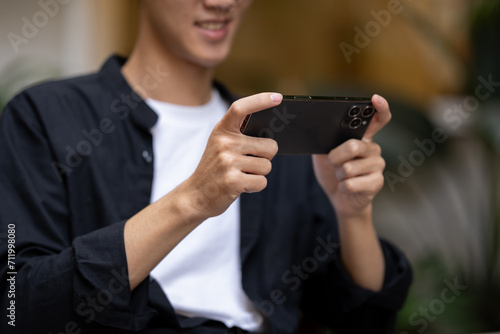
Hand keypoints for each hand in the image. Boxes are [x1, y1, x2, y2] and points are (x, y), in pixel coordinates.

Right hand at [181, 93, 281, 219]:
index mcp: (222, 131)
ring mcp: (228, 162)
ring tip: (241, 174)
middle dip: (265, 157)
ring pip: (267, 166)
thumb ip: (241, 137)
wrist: (195, 195)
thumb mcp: (221, 146)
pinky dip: (255, 186)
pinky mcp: (233, 181)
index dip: (260, 100)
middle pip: (270, 146)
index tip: (278, 98)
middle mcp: (224, 144)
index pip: (240, 108)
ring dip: (258, 173)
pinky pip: (262, 182)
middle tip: (247, 163)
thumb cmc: (215, 168)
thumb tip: (273, 137)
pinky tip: (241, 185)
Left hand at [312, 94, 390, 217]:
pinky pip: (351, 184)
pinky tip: (345, 187)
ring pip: (348, 168)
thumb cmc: (333, 173)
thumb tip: (317, 129)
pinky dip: (342, 187)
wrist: (339, 198)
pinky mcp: (377, 183)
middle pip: (353, 146)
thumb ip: (324, 140)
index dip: (380, 108)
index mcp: (363, 138)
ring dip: (338, 175)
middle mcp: (374, 149)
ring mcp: (378, 166)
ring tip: (341, 176)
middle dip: (335, 158)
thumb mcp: (323, 154)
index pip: (378, 119)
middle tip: (333, 163)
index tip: (375, 99)